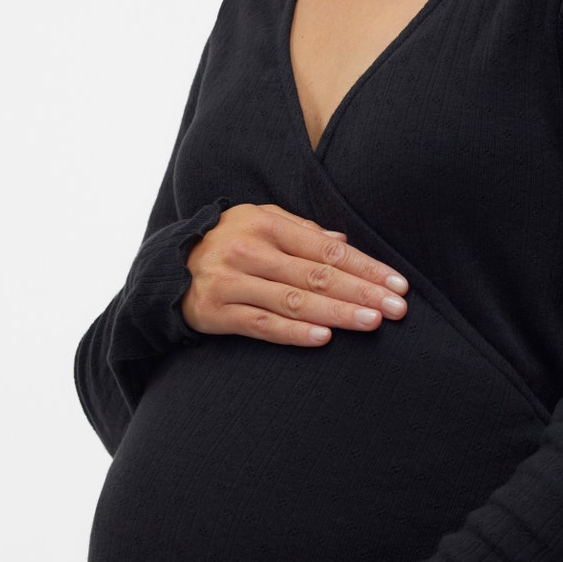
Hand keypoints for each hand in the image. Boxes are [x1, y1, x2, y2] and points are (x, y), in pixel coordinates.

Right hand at [181, 203, 409, 343]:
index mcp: (266, 223)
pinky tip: (324, 338)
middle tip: (396, 308)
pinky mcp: (217, 312)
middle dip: (361, 292)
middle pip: (316, 274)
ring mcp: (231, 281)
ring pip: (293, 301)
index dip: (365, 267)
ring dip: (337, 314)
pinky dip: (294, 333)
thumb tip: (344, 240)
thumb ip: (301, 230)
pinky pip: (262, 325)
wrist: (166, 269)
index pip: (327, 248)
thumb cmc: (227, 243)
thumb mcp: (260, 223)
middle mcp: (249, 250)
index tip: (396, 284)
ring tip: (371, 323)